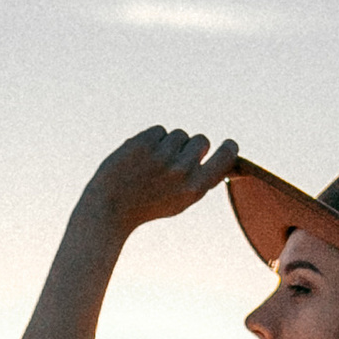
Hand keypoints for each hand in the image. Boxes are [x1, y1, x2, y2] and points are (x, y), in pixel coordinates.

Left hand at [85, 127, 239, 231]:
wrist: (110, 207)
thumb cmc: (148, 204)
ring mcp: (163, 156)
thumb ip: (202, 180)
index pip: (225, 159)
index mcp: (194, 189)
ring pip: (179, 134)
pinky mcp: (145, 143)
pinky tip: (139, 158)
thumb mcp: (180, 200)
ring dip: (168, 144)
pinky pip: (159, 130)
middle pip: (201, 140)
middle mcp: (182, 172)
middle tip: (171, 163)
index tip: (229, 143)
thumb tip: (228, 157)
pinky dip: (150, 140)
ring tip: (151, 164)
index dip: (229, 148)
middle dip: (189, 146)